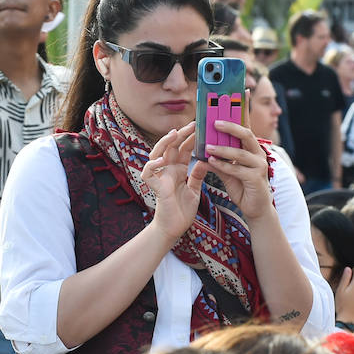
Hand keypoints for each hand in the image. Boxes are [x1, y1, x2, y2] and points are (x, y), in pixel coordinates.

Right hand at [142, 124, 205, 244]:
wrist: (174, 229)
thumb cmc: (182, 210)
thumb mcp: (194, 190)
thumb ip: (197, 175)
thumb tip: (205, 160)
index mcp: (178, 170)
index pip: (183, 149)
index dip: (189, 138)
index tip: (199, 127)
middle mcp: (168, 171)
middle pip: (170, 147)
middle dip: (180, 135)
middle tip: (191, 125)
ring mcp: (160, 178)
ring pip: (157, 154)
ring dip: (164, 144)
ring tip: (174, 135)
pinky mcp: (156, 188)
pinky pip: (149, 174)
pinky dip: (152, 166)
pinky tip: (161, 161)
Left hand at [203, 120, 274, 221]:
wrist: (255, 209)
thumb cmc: (242, 187)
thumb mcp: (228, 171)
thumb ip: (218, 160)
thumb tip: (202, 150)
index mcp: (252, 149)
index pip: (246, 127)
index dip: (242, 112)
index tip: (239, 95)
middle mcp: (258, 154)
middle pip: (246, 135)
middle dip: (230, 127)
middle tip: (214, 123)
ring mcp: (259, 166)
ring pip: (240, 153)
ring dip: (223, 149)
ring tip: (207, 147)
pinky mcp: (256, 179)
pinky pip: (237, 170)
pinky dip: (224, 166)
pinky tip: (212, 162)